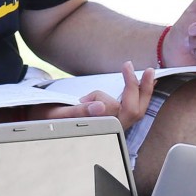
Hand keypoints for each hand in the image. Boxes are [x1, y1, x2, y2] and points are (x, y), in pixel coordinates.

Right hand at [40, 61, 157, 128]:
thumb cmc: (52, 119)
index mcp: (98, 127)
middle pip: (135, 111)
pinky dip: (141, 95)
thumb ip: (80, 111)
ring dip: (144, 91)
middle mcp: (110, 129)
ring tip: (146, 72)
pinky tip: (144, 84)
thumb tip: (100, 106)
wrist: (46, 126)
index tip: (126, 65)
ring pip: (137, 111)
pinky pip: (134, 109)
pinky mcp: (116, 121)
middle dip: (142, 88)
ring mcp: (115, 126)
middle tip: (150, 69)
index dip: (122, 88)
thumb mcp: (61, 114)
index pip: (116, 107)